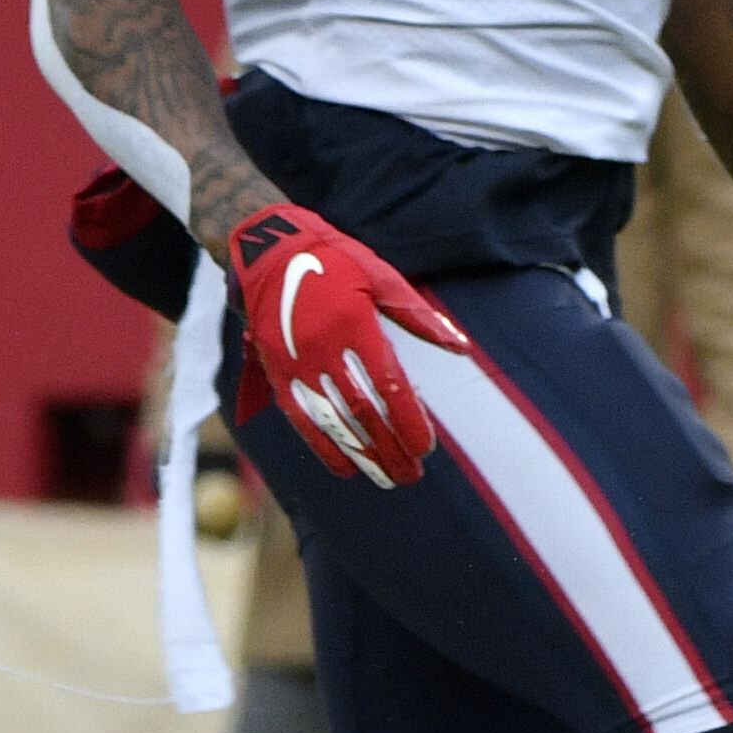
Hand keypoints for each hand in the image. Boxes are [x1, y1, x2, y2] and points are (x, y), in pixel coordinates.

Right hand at [224, 202, 471, 486]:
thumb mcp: (381, 277)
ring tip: (387, 479)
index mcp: (354, 323)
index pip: (387, 384)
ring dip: (362, 455)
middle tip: (412, 473)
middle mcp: (324, 348)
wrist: (271, 254)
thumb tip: (461, 349)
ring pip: (333, 421)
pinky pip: (300, 419)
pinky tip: (345, 469)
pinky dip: (322, 447)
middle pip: (362, 411)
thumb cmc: (336, 262)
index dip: (407, 420)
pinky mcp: (278, 374)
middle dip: (389, 447)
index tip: (425, 447)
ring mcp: (298, 365)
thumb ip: (420, 317)